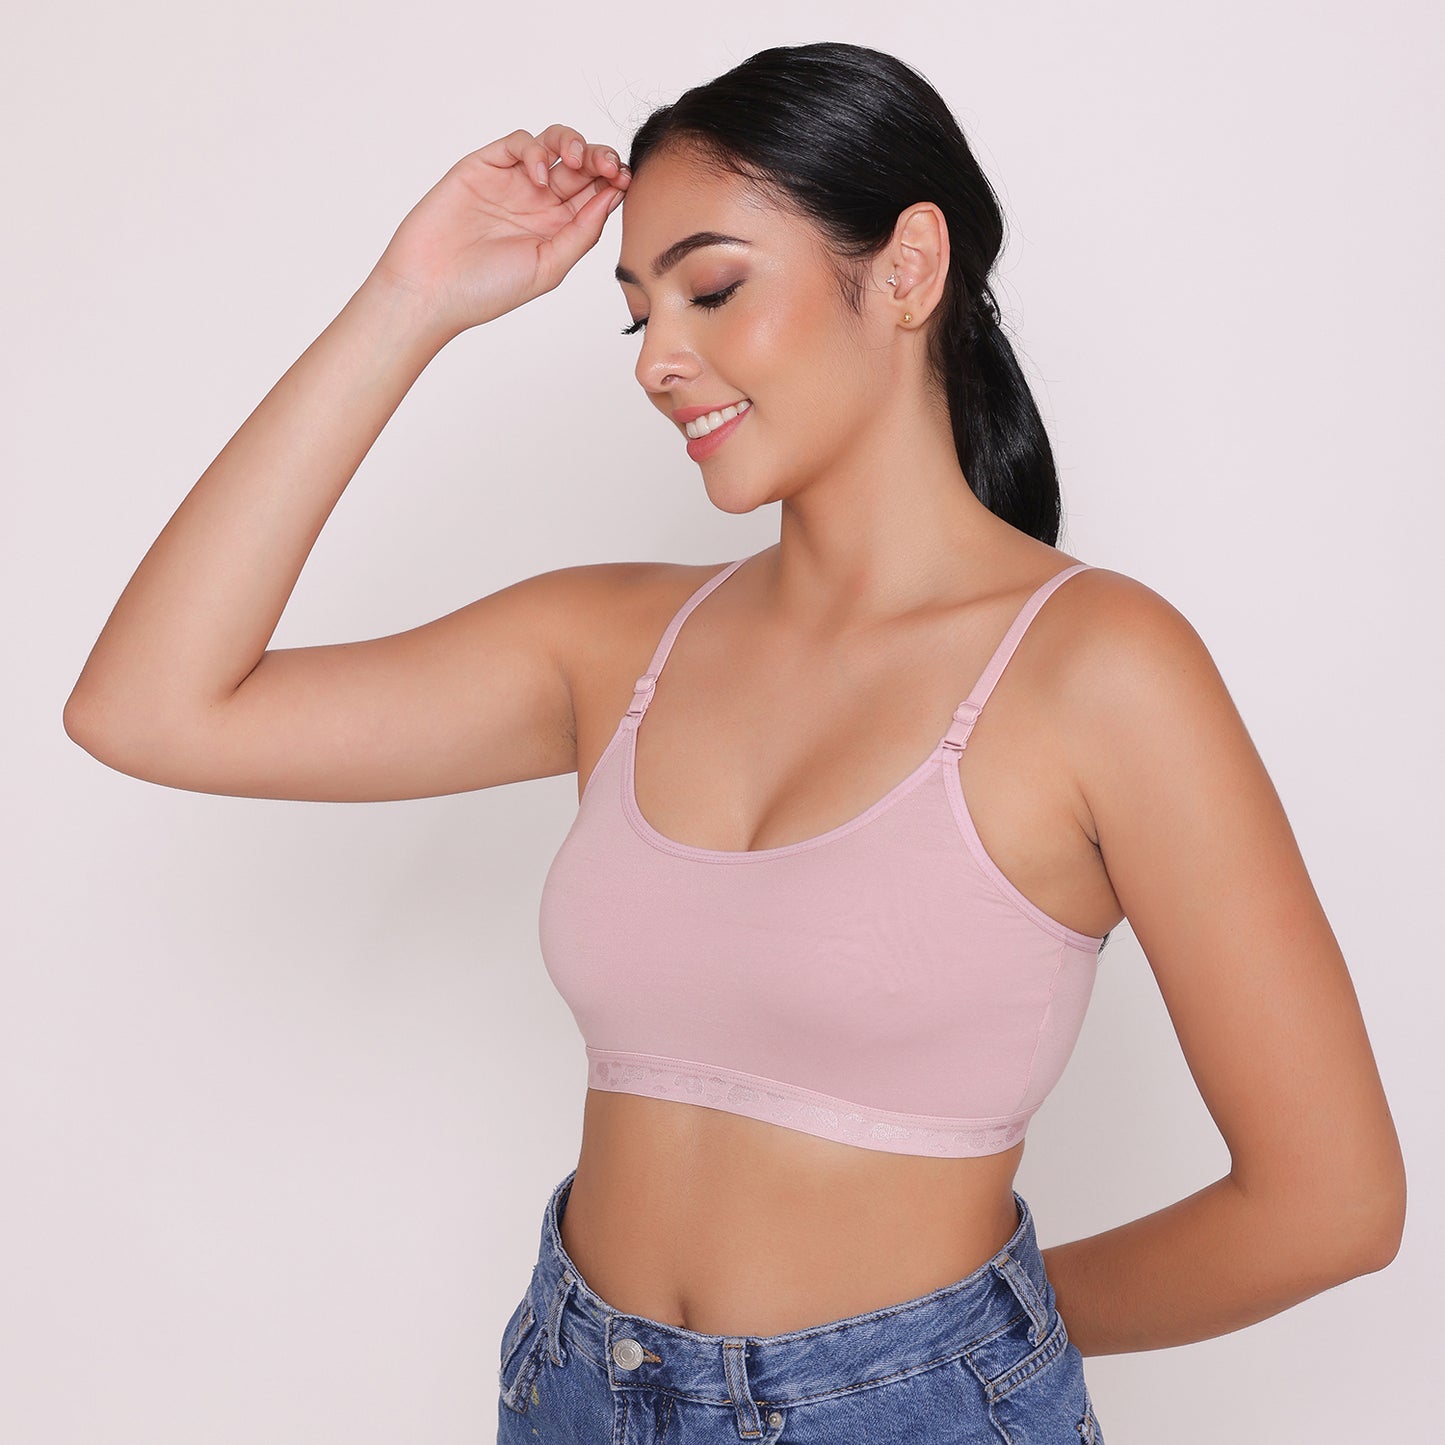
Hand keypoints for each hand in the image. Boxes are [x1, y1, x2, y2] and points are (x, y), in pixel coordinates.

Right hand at [367, 125, 630, 338]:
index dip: (613, 182)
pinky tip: (536, 176)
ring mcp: (512, 182)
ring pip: (553, 144)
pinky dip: (533, 150)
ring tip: (577, 161)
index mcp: (559, 228)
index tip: (624, 182)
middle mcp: (538, 202)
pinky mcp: (484, 166)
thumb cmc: (487, 290)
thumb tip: (612, 199)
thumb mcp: (548, 267)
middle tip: (609, 167)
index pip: (595, 194)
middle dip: (600, 158)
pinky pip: (518, 143)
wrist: (431, 289)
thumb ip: (581, 234)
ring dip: (573, 143)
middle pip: (580, 165)